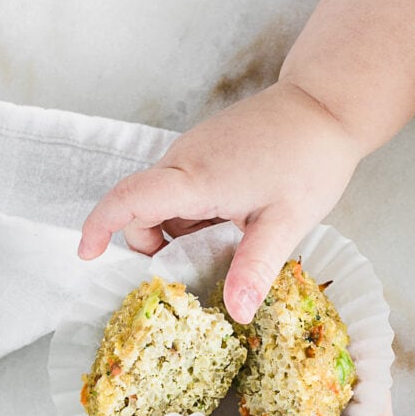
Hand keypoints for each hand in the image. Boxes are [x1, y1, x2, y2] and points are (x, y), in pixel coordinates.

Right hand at [78, 80, 361, 323]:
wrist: (327, 103)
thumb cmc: (309, 156)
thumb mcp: (287, 221)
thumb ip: (256, 268)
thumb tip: (236, 313)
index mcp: (197, 178)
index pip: (129, 199)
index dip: (100, 226)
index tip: (87, 255)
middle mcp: (184, 162)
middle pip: (140, 210)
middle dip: (153, 248)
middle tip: (192, 273)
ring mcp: (193, 155)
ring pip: (161, 204)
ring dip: (175, 235)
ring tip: (219, 248)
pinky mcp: (203, 154)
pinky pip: (179, 193)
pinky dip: (190, 218)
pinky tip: (226, 226)